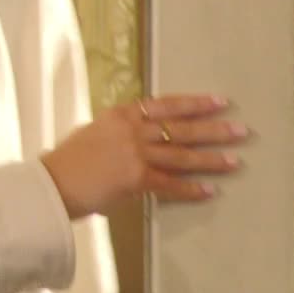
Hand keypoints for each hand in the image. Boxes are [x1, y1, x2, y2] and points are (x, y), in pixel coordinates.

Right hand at [41, 94, 248, 218]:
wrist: (52, 183)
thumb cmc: (68, 160)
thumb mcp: (94, 132)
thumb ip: (120, 131)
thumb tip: (141, 136)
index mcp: (121, 114)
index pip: (166, 105)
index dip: (194, 103)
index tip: (219, 101)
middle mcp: (132, 130)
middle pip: (181, 128)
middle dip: (213, 130)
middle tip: (240, 131)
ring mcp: (135, 153)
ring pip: (181, 155)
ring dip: (210, 159)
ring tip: (234, 161)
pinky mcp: (135, 179)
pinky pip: (170, 184)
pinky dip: (190, 188)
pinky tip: (210, 190)